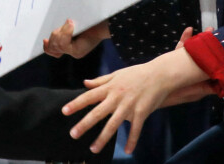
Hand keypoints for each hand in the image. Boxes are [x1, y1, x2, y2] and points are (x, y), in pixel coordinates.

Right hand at [44, 20, 109, 58]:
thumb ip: (60, 32)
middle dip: (56, 33)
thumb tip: (44, 41)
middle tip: (69, 24)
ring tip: (72, 24)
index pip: (51, 50)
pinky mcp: (77, 51)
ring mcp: (74, 53)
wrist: (104, 22)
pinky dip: (66, 31)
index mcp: (70, 46)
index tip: (46, 38)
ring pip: (57, 44)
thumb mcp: (71, 26)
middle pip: (52, 45)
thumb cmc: (89, 21)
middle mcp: (72, 52)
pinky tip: (72, 24)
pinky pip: (63, 43)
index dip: (47, 45)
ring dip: (63, 31)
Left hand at [62, 29, 209, 154]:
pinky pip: (135, 129)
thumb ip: (100, 80)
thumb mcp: (116, 74)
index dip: (76, 103)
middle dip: (84, 124)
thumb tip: (85, 82)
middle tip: (73, 134)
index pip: (89, 96)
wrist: (158, 74)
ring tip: (93, 148)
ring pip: (113, 124)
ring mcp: (129, 106)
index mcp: (110, 87)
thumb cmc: (136, 73)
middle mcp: (117, 97)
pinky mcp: (141, 112)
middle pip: (97, 112)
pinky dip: (131, 140)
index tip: (64, 111)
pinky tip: (127, 150)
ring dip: (103, 138)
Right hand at [162, 27, 214, 107]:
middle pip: (204, 58)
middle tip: (216, 34)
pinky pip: (181, 48)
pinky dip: (185, 40)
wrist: (151, 90)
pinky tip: (189, 30)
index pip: (212, 68)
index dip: (218, 59)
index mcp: (199, 81)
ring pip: (194, 52)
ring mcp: (183, 65)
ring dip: (199, 41)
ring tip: (208, 30)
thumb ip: (206, 87)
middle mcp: (192, 72)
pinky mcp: (174, 60)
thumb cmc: (173, 94)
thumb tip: (222, 82)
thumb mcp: (193, 92)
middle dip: (210, 47)